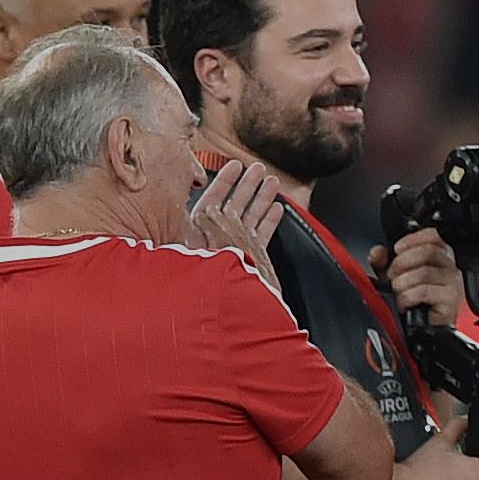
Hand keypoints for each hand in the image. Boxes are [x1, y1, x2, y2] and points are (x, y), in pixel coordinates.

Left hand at [190, 157, 287, 278]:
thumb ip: (210, 228)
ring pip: (250, 218)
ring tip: (272, 182)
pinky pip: (261, 237)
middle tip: (259, 168)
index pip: (213, 200)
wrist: (225, 315)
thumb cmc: (206, 285)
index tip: (235, 164)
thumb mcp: (206, 251)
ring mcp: (237, 249)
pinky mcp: (253, 260)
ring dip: (262, 199)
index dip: (225, 181)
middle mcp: (218, 240)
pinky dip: (269, 223)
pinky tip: (277, 209)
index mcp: (201, 234)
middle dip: (247, 186)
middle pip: (234, 205)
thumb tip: (211, 208)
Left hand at [370, 227, 463, 327]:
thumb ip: (384, 262)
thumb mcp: (393, 278)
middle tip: (392, 275)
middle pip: (429, 251)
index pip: (434, 236)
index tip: (397, 248)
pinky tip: (404, 303)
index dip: (414, 238)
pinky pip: (425, 291)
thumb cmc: (413, 304)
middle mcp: (449, 267)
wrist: (421, 331)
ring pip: (424, 272)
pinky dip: (408, 296)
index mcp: (439, 257)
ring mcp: (453, 283)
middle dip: (403, 262)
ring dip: (403, 282)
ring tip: (397, 292)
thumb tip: (378, 252)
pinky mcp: (451, 301)